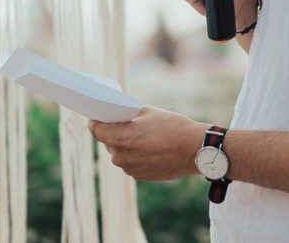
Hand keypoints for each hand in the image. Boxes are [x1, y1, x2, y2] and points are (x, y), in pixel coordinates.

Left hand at [88, 107, 207, 180]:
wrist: (194, 150)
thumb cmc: (172, 127)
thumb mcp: (146, 111)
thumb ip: (128, 114)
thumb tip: (118, 115)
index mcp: (118, 138)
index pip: (95, 130)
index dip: (95, 121)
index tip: (98, 116)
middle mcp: (120, 157)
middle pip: (108, 141)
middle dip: (113, 132)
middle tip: (124, 122)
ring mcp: (129, 168)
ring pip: (119, 153)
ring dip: (125, 144)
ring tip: (140, 135)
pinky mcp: (139, 176)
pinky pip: (130, 162)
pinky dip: (135, 155)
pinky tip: (148, 147)